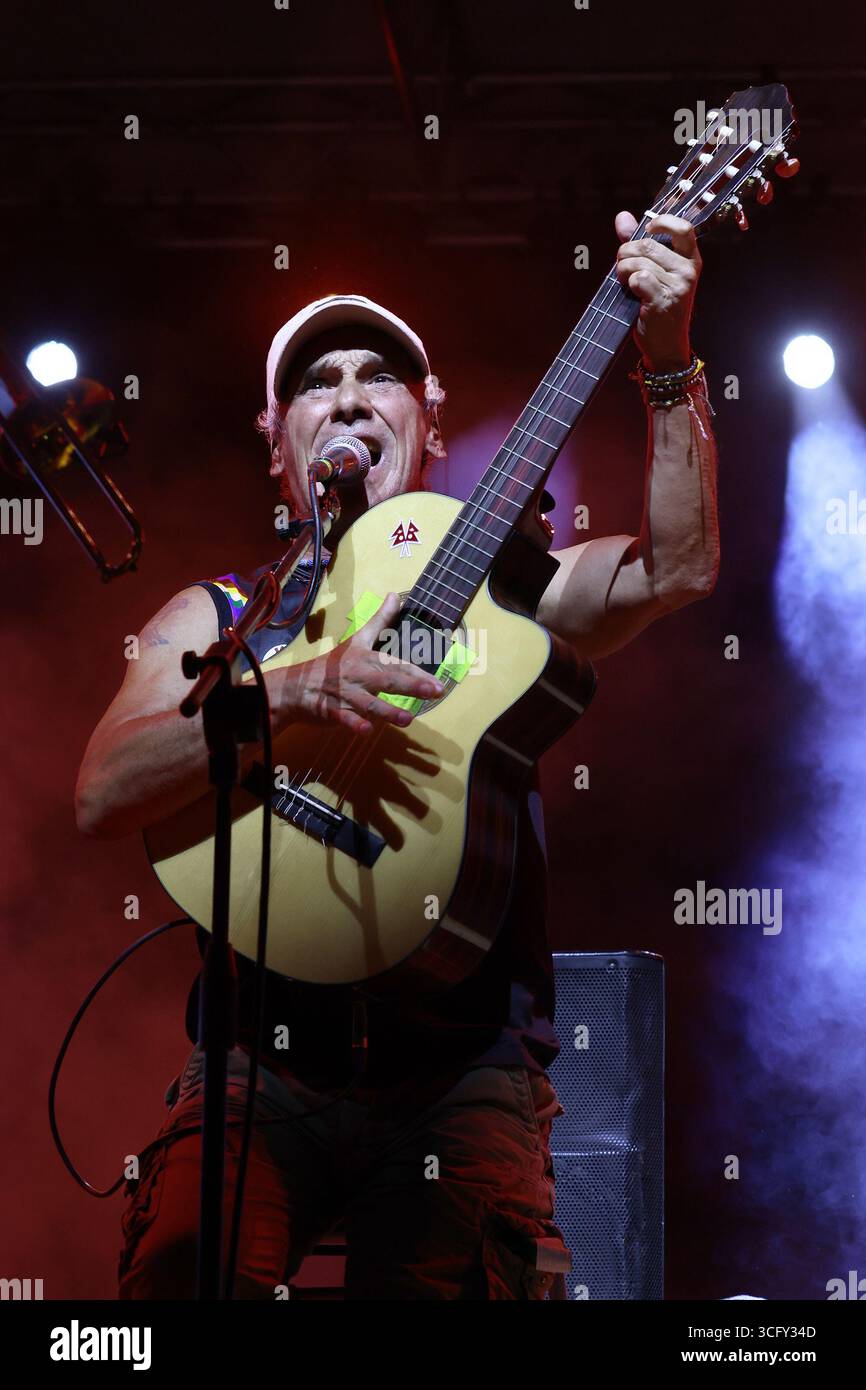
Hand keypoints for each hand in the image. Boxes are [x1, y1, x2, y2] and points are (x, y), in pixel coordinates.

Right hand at [276, 591, 442, 734]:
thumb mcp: (357, 639)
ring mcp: (345, 693)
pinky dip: (354, 723)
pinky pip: (344, 717)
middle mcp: (359, 675)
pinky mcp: (331, 710)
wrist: (296, 685)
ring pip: (368, 702)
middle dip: (412, 685)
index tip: (440, 683)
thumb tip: (395, 596)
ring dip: (388, 710)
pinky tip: (366, 730)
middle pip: (387, 679)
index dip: (418, 673)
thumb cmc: (333, 664)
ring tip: (408, 719)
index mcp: (367, 658)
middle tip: (435, 692)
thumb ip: (380, 621)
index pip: (396, 665)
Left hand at [614, 211, 700, 372]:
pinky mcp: (665, 300)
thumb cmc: (658, 307)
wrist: (666, 346)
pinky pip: (638, 278)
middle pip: (647, 244)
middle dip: (626, 253)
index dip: (660, 222)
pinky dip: (629, 285)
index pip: (682, 227)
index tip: (646, 230)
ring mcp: (679, 285)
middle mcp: (688, 270)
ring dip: (623, 271)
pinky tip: (633, 294)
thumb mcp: (654, 272)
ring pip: (639, 262)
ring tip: (626, 283)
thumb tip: (622, 217)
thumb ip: (638, 243)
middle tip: (623, 268)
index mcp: (690, 259)